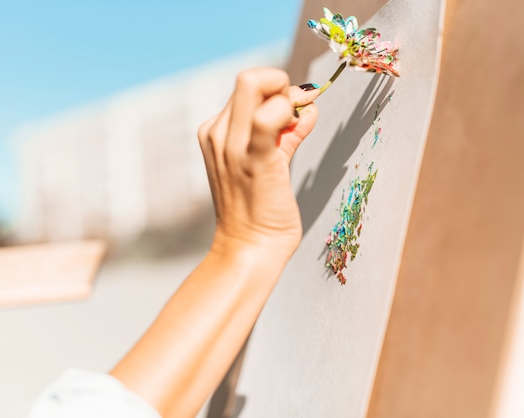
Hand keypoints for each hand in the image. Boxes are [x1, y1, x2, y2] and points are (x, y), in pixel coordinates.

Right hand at [198, 68, 318, 258]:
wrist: (251, 247)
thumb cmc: (260, 208)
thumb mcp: (270, 160)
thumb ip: (287, 131)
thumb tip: (308, 104)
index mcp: (215, 131)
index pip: (248, 86)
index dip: (276, 90)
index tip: (293, 111)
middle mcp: (218, 133)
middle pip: (249, 77)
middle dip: (282, 85)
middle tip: (295, 115)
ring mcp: (231, 145)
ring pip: (255, 84)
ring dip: (287, 99)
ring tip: (294, 129)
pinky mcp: (253, 159)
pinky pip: (268, 117)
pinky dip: (289, 113)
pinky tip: (298, 128)